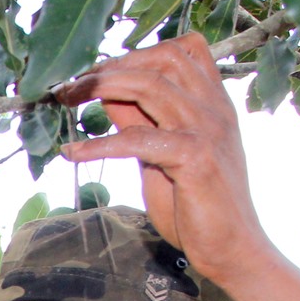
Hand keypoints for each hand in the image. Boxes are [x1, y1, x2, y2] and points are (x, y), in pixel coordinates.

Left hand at [53, 34, 277, 287]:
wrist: (233, 250)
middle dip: (112, 65)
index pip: (182, 50)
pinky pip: (139, 139)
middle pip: (162, 59)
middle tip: (72, 85)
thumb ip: (142, 121)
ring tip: (67, 99)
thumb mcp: (162, 155)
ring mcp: (207, 130)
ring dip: (100, 87)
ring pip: (150, 86)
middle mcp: (215, 109)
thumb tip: (108, 93)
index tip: (98, 71)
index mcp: (214, 103)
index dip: (136, 53)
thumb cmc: (198, 206)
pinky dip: (99, 143)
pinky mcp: (195, 158)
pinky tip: (72, 152)